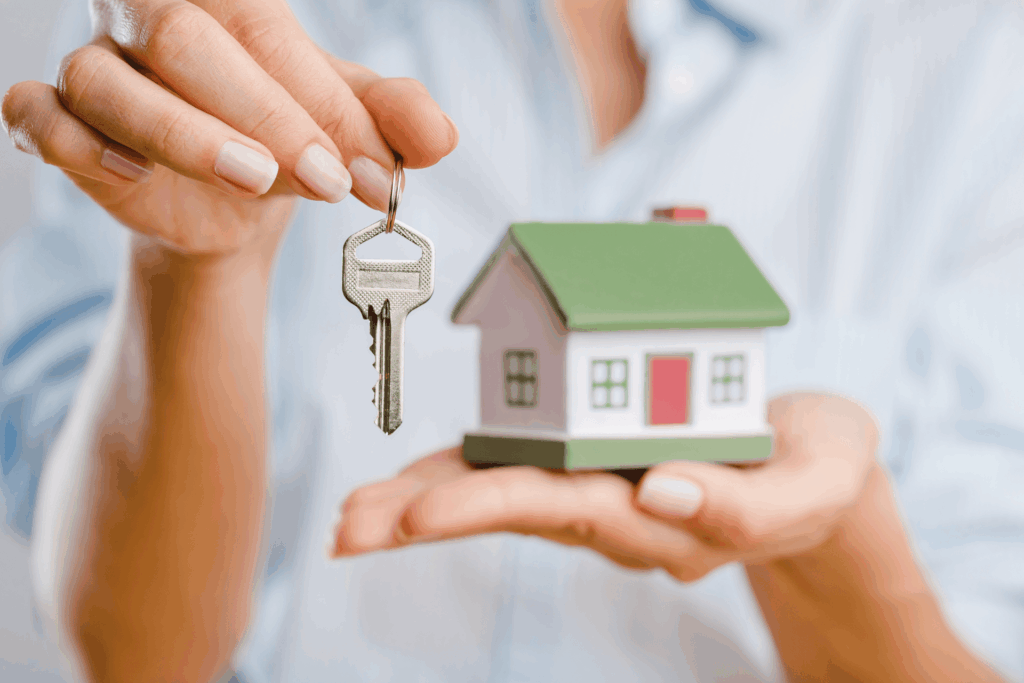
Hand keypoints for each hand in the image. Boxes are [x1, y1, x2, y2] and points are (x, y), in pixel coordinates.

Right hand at [1, 0, 456, 254]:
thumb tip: (441, 136)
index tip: (375, 172)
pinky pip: (37, 115)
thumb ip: (393, 122)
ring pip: (111, 83)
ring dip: (188, 137)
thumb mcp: (344, 128)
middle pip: (188, 42)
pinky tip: (131, 173)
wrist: (231, 201)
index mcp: (226, 4)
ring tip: (255, 178)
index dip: (322, 104)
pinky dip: (78, 144)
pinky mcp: (54, 118)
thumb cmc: (282, 140)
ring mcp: (95, 66)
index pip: (267, 31)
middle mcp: (150, 20)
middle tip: (329, 181)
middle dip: (267, 118)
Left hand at [330, 393, 878, 580]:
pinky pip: (520, 467)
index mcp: (665, 515)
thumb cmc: (818, 470)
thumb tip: (665, 493)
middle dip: (427, 517)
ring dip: (424, 502)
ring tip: (350, 518)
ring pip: (502, 495)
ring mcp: (600, 490)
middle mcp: (617, 510)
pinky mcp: (593, 462)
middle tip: (348, 529)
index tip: (421, 519)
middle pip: (512, 510)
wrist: (814, 465)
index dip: (491, 507)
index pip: (567, 510)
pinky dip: (461, 474)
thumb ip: (750, 507)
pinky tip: (409, 486)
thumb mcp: (815, 485)